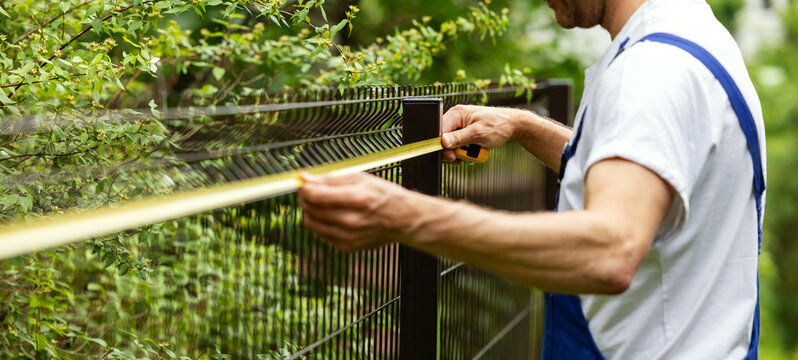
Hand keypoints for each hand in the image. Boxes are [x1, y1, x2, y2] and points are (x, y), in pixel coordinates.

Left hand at [297, 172, 415, 251]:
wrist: (403, 220)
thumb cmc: (383, 196)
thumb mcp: (360, 179)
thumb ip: (330, 179)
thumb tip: (304, 179)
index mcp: (356, 199)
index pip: (315, 195)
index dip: (303, 188)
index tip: (303, 183)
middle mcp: (351, 220)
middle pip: (311, 209)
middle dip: (306, 198)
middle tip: (312, 191)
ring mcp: (349, 236)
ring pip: (312, 223)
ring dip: (311, 212)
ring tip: (323, 204)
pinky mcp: (347, 247)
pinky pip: (321, 235)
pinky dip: (322, 225)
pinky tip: (333, 217)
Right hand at [441, 105, 516, 162]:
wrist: (512, 125)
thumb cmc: (498, 126)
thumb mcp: (478, 133)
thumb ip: (459, 138)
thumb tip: (443, 142)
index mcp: (456, 113)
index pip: (439, 131)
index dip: (441, 146)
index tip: (451, 156)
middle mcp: (455, 117)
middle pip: (442, 138)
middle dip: (450, 151)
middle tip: (460, 158)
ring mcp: (459, 124)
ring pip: (448, 143)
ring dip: (458, 152)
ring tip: (470, 154)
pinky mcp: (463, 131)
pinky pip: (456, 143)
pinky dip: (462, 151)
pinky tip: (470, 153)